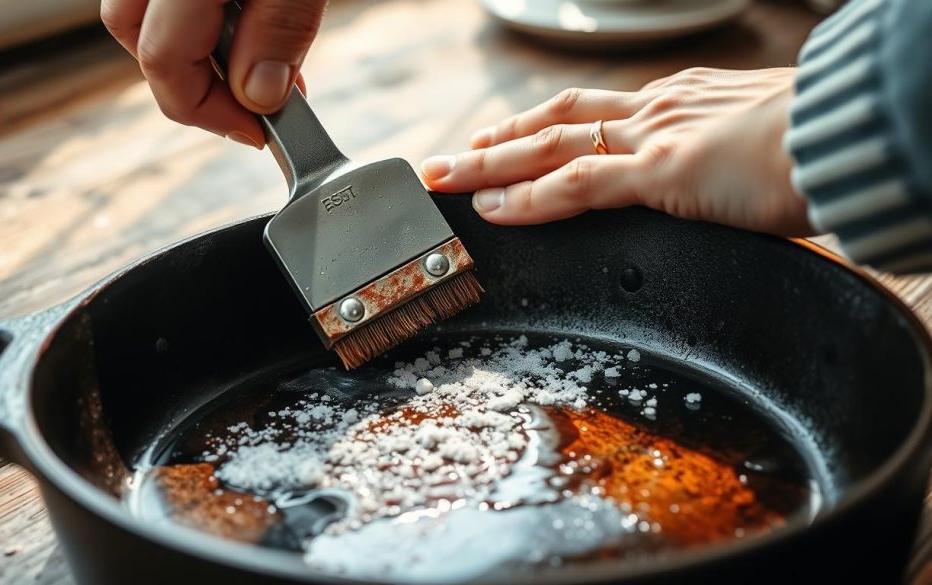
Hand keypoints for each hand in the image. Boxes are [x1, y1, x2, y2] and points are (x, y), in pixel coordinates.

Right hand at [101, 0, 326, 147]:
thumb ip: (279, 28)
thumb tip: (259, 95)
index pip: (165, 61)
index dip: (213, 113)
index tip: (261, 135)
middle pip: (135, 37)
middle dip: (192, 86)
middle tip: (250, 108)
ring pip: (142, 12)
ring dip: (188, 49)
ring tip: (251, 65)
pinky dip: (192, 16)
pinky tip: (242, 22)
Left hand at [421, 68, 810, 236]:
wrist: (852, 137)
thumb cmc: (818, 145)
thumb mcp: (756, 144)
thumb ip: (722, 162)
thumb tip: (722, 183)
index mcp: (677, 102)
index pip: (591, 113)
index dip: (539, 125)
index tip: (503, 138)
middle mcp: (656, 110)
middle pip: (555, 122)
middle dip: (496, 140)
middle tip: (451, 158)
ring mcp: (654, 138)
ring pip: (549, 148)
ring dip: (491, 165)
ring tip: (447, 180)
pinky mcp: (662, 171)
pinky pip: (577, 185)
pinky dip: (529, 198)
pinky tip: (494, 209)